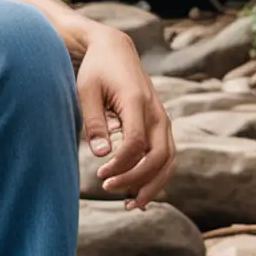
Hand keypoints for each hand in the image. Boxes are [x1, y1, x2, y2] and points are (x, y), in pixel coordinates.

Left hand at [77, 26, 176, 209]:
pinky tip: (141, 195)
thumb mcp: (87, 91)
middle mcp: (156, 113)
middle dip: (137, 179)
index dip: (121, 165)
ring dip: (153, 184)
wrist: (115, 49)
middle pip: (159, 157)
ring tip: (132, 206)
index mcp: (137, 103)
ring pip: (169, 160)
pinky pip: (166, 155)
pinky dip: (158, 176)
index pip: (136, 144)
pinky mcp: (160, 124)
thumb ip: (94, 122)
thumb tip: (102, 154)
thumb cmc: (97, 70)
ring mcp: (162, 119)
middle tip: (108, 188)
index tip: (100, 175)